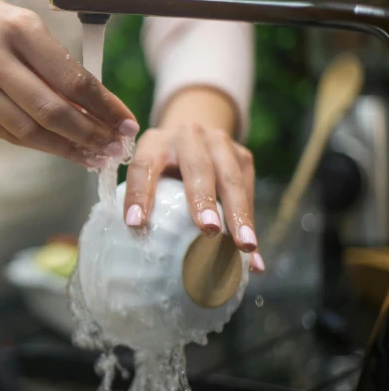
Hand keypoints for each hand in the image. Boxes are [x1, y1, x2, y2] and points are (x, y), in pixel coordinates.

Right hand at [0, 0, 138, 167]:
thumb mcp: (28, 29)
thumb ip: (59, 68)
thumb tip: (101, 114)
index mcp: (18, 28)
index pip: (72, 78)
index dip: (104, 107)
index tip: (127, 125)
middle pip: (50, 111)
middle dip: (89, 135)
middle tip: (113, 149)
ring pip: (28, 131)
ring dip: (67, 149)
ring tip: (94, 157)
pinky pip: (8, 135)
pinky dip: (40, 145)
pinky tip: (63, 150)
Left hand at [121, 88, 263, 272]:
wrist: (193, 132)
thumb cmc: (161, 165)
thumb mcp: (148, 170)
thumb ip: (143, 196)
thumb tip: (136, 241)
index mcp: (155, 142)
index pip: (144, 166)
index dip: (138, 194)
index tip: (135, 224)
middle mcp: (188, 137)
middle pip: (197, 168)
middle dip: (203, 199)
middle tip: (208, 230)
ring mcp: (219, 143)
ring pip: (231, 180)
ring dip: (239, 214)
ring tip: (244, 245)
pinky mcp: (243, 157)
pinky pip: (248, 192)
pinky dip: (251, 225)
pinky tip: (254, 258)